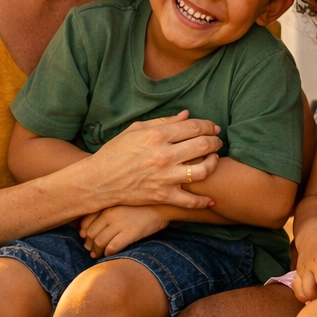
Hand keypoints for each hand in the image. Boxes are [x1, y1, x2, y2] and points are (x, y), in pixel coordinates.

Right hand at [69, 111, 220, 211]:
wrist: (99, 180)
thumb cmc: (116, 152)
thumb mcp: (136, 130)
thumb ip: (164, 121)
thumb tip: (187, 115)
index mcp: (157, 135)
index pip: (194, 127)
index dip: (209, 126)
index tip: (213, 128)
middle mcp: (164, 155)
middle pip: (203, 145)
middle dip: (215, 142)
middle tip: (217, 142)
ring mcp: (165, 177)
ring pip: (203, 170)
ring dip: (214, 164)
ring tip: (213, 160)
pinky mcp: (163, 196)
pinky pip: (190, 201)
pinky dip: (203, 201)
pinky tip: (211, 198)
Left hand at [80, 206, 167, 257]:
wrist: (162, 207)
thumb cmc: (139, 207)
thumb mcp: (120, 204)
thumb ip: (105, 212)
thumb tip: (85, 229)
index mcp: (107, 205)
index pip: (85, 221)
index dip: (83, 232)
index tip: (86, 238)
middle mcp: (111, 213)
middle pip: (90, 233)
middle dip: (89, 244)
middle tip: (91, 250)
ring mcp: (120, 223)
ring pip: (99, 242)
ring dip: (97, 251)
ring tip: (98, 255)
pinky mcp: (131, 233)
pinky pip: (112, 247)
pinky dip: (108, 253)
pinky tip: (110, 254)